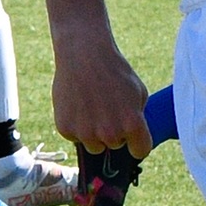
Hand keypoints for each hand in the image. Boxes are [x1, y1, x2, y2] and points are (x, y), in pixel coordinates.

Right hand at [53, 30, 153, 158]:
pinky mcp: (65, 129)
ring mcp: (86, 133)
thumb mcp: (138, 92)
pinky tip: (78, 104)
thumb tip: (133, 136)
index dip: (137, 142)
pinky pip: (75, 136)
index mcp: (132, 124)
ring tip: (92, 106)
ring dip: (94, 133)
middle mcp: (110, 133)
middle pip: (115, 145)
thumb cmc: (114, 70)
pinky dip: (76, 125)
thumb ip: (138, 118)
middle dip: (114, 131)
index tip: (132, 136)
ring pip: (94, 145)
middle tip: (106, 107)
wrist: (83, 54)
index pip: (140, 151)